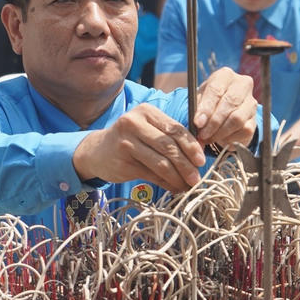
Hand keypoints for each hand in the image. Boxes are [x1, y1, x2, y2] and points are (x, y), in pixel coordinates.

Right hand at [72, 104, 204, 192]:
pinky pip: (151, 175)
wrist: (97, 151)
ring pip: (161, 163)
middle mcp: (134, 123)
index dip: (191, 146)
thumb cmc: (130, 139)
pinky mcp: (123, 162)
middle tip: (196, 178)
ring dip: (177, 177)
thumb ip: (170, 137)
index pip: (174, 129)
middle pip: (169, 146)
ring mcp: (126, 143)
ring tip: (187, 185)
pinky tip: (174, 188)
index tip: (201, 160)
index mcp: (145, 111)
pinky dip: (166, 183)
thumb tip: (198, 155)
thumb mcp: (147, 129)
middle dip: (186, 164)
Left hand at [193, 67, 257, 146]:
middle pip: (229, 103)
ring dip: (220, 132)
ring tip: (208, 138)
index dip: (207, 107)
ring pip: (237, 119)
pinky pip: (243, 130)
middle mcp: (242, 84)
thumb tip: (199, 123)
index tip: (198, 123)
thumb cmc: (209, 102)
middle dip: (214, 122)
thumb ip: (198, 109)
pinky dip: (229, 138)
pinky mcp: (255, 119)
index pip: (216, 90)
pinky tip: (220, 139)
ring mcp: (251, 102)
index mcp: (225, 75)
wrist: (224, 110)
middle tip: (202, 134)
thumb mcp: (199, 99)